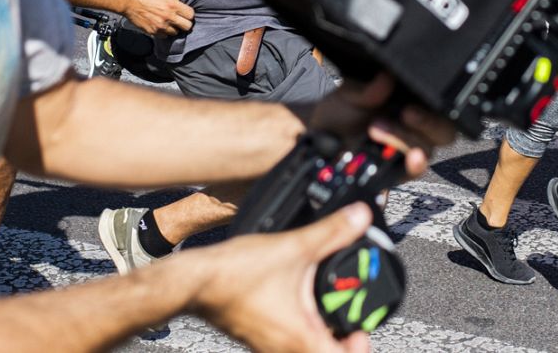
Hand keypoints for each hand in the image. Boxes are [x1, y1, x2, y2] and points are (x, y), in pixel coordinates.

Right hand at [121, 0, 193, 35]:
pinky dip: (164, 32)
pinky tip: (161, 25)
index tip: (185, 12)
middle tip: (181, 20)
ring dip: (174, 28)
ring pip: (176, 33)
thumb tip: (180, 1)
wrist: (129, 1)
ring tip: (169, 22)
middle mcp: (168, 17)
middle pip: (187, 27)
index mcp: (173, 5)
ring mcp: (161, 26)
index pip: (191, 15)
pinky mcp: (153, 32)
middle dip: (185, 23)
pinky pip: (164, 36)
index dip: (189, 13)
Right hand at [184, 204, 377, 351]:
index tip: (364, 325)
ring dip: (322, 331)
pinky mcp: (258, 335)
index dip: (360, 345)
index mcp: (299, 338)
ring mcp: (269, 345)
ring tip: (329, 304)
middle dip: (344, 337)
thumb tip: (358, 218)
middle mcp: (284, 349)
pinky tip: (299, 299)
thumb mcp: (292, 248)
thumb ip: (331, 233)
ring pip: (306, 348)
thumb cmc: (234, 276)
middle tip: (352, 313)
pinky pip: (288, 339)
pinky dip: (301, 324)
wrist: (194, 281)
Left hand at [304, 73, 455, 182]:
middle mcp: (415, 127)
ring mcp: (407, 150)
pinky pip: (414, 172)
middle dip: (427, 124)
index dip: (434, 107)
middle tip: (404, 114)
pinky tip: (408, 159)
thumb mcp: (349, 93)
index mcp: (411, 102)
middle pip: (443, 131)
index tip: (410, 105)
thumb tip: (386, 78)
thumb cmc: (341, 111)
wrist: (318, 138)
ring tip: (376, 130)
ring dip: (405, 140)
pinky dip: (413, 166)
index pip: (440, 106)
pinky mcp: (397, 172)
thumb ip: (367, 89)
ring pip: (427, 150)